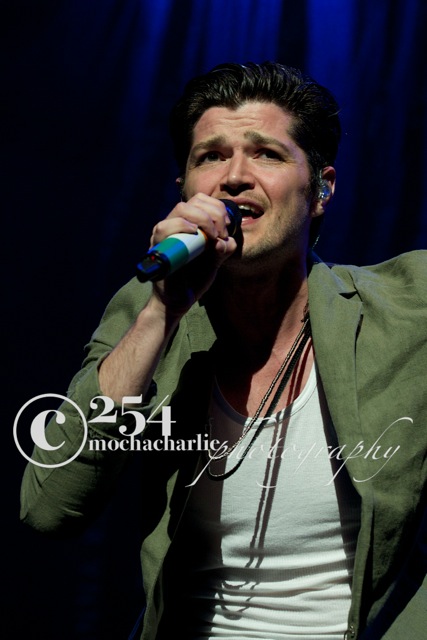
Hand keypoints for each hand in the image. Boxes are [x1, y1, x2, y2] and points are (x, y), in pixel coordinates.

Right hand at [149, 193, 237, 315]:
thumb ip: (222, 249)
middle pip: (192, 202)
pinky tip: (194, 233)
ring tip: (211, 235)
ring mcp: (164, 236)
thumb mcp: (214, 262)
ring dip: (201, 218)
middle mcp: (173, 226)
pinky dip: (181, 226)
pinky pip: (163, 228)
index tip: (226, 227)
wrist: (178, 301)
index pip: (200, 201)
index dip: (216, 208)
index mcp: (187, 225)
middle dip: (212, 213)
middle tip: (220, 233)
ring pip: (179, 210)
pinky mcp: (157, 247)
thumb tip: (227, 240)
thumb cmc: (193, 280)